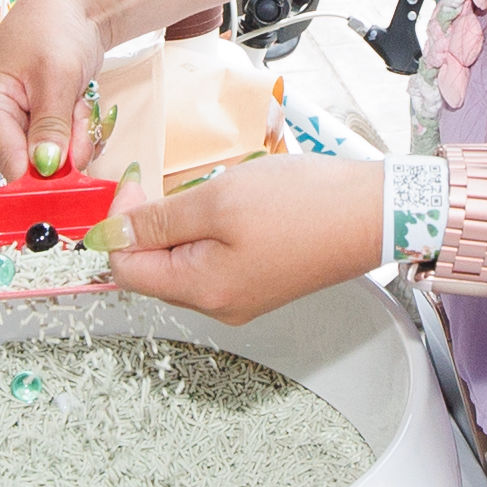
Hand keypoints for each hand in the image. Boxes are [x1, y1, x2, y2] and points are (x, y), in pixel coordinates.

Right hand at [0, 0, 108, 177]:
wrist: (70, 8)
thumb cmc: (54, 26)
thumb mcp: (57, 76)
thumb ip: (51, 126)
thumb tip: (45, 168)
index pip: (8, 161)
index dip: (45, 171)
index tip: (76, 163)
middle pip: (29, 162)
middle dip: (66, 144)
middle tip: (79, 108)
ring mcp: (5, 122)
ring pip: (47, 157)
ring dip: (74, 135)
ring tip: (76, 98)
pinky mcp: (24, 124)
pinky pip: (54, 147)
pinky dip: (73, 130)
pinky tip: (74, 104)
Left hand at [100, 152, 379, 321]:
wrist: (373, 214)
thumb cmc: (303, 204)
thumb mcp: (218, 200)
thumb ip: (160, 219)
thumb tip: (114, 233)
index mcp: (202, 290)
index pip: (125, 269)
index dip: (119, 224)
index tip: (136, 184)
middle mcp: (218, 305)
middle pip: (152, 269)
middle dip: (149, 223)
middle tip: (168, 180)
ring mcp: (240, 298)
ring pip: (181, 263)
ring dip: (180, 224)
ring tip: (205, 191)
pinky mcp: (259, 284)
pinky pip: (210, 261)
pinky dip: (206, 231)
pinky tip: (227, 205)